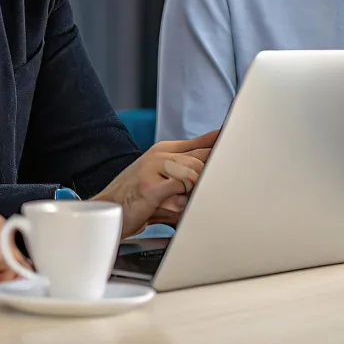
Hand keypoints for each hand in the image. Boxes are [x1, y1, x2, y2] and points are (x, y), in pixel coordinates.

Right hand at [92, 130, 218, 236]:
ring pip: (193, 174)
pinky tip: (168, 207)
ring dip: (191, 194)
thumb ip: (187, 174)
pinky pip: (179, 191)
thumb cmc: (137, 198)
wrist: (108, 210)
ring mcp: (154, 167)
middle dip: (211, 175)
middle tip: (212, 188)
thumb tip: (215, 170)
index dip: (220, 139)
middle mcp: (160, 154)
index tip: (235, 134)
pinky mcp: (150, 185)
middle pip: (202, 159)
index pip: (200, 143)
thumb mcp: (162, 180)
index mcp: (165, 151)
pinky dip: (179, 204)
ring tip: (176, 203)